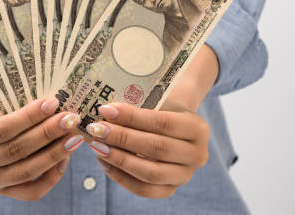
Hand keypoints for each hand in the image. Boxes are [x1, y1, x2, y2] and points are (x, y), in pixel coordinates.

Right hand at [0, 98, 83, 200]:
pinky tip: (65, 159)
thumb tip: (51, 97)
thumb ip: (12, 100)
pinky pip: (30, 192)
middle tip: (70, 119)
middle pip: (15, 151)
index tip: (53, 103)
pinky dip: (50, 177)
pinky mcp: (2, 192)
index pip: (1, 130)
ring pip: (24, 172)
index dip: (28, 117)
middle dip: (46, 134)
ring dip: (53, 154)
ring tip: (73, 138)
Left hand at [84, 99, 209, 198]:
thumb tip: (106, 112)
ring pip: (150, 173)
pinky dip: (121, 177)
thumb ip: (139, 107)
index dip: (132, 117)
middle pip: (156, 148)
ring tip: (98, 146)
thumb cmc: (163, 111)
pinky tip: (104, 162)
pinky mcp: (171, 190)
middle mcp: (197, 155)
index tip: (106, 110)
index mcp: (197, 128)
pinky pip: (144, 189)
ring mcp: (185, 176)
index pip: (163, 123)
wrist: (177, 130)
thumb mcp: (159, 103)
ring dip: (119, 159)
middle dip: (122, 138)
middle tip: (97, 129)